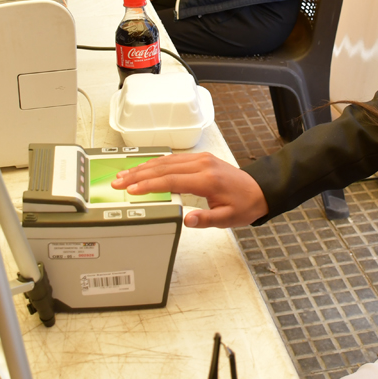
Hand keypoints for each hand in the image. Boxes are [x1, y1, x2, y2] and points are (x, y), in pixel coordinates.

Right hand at [110, 153, 269, 227]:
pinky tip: (143, 168)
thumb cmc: (244, 205)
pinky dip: (155, 163)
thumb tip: (186, 220)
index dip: (149, 185)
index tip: (132, 190)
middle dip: (138, 175)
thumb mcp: (228, 219)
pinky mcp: (200, 158)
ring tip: (124, 175)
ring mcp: (201, 159)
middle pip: (163, 168)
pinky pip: (173, 159)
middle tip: (118, 182)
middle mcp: (202, 165)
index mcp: (207, 179)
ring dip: (143, 167)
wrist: (259, 190)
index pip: (171, 181)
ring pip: (166, 161)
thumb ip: (206, 219)